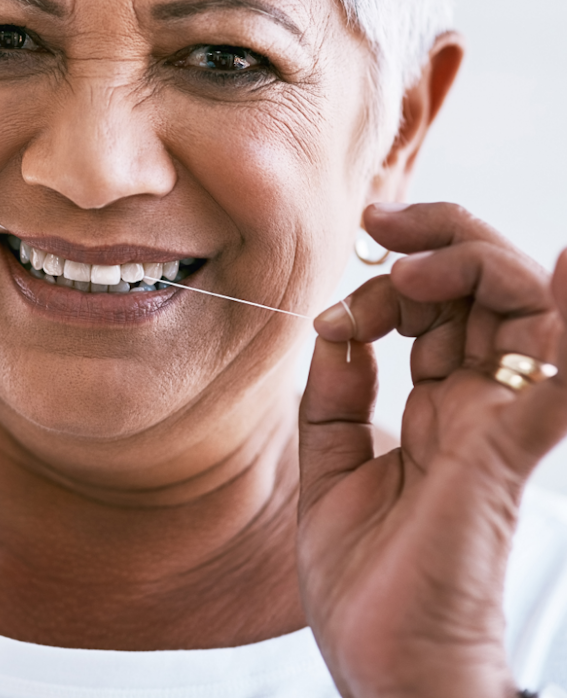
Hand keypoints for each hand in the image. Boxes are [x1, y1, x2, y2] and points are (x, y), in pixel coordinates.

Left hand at [297, 202, 566, 697]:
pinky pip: (554, 381)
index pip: (439, 312)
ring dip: (470, 262)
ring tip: (407, 262)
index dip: (390, 279)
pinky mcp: (506, 454)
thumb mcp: (331, 469)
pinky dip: (566, 318)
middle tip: (382, 222)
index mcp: (437, 410)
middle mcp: (476, 408)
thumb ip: (335, 396)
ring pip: (520, 311)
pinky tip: (565, 270)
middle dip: (440, 239)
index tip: (337, 300)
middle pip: (487, 293)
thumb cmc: (369, 585)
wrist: (390, 674)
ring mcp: (497, 426)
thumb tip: (332, 327)